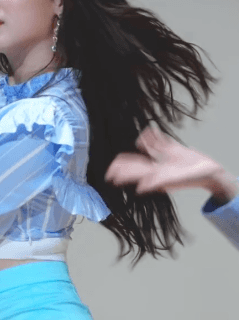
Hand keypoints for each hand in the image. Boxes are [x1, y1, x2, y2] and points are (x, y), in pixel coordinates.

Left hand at [105, 127, 237, 200]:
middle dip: (124, 165)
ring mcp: (165, 158)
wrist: (211, 172)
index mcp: (156, 175)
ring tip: (127, 147)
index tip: (109, 176)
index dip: (122, 174)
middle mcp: (158, 166)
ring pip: (147, 151)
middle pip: (137, 164)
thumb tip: (139, 188)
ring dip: (138, 147)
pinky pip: (160, 142)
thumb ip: (158, 183)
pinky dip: (152, 136)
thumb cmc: (195, 178)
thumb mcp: (176, 180)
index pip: (135, 173)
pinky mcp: (174, 149)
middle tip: (111, 165)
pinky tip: (147, 130)